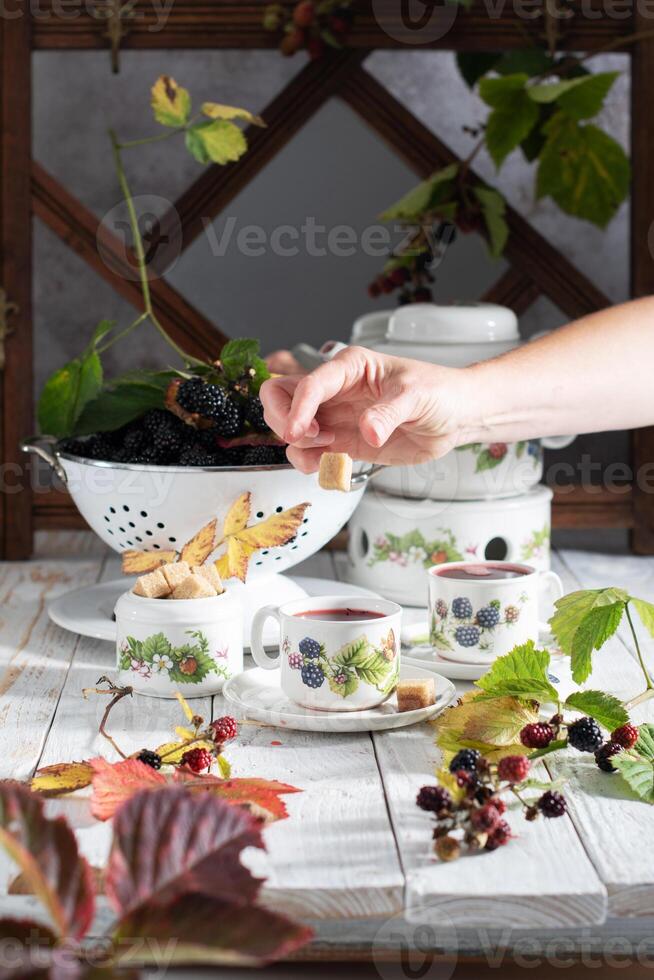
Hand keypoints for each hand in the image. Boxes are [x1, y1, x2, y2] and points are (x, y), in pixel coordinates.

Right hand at [260, 345, 470, 471]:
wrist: (454, 417)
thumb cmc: (438, 392)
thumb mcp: (416, 396)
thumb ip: (389, 413)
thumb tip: (368, 431)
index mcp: (351, 367)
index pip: (310, 383)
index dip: (298, 407)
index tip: (297, 431)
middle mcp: (336, 390)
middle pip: (282, 396)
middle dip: (286, 420)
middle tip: (310, 437)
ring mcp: (336, 416)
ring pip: (290, 427)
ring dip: (298, 445)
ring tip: (327, 451)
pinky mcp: (342, 442)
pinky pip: (309, 453)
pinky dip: (310, 463)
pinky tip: (330, 465)